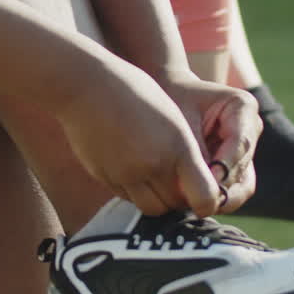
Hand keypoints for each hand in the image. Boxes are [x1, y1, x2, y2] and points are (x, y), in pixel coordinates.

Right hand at [54, 58, 228, 218]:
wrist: (87, 85)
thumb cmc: (134, 92)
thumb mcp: (172, 116)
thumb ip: (185, 152)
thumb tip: (195, 185)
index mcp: (177, 146)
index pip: (204, 196)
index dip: (207, 203)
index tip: (206, 199)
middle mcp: (153, 164)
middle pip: (176, 205)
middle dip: (181, 201)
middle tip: (180, 187)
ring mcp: (125, 174)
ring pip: (150, 208)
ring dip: (158, 200)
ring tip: (156, 180)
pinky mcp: (104, 177)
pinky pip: (127, 198)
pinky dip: (135, 192)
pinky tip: (133, 170)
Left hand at [159, 69, 260, 212]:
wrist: (171, 93)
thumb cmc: (173, 100)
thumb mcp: (182, 119)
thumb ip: (195, 150)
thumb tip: (206, 186)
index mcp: (243, 106)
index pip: (241, 143)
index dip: (226, 167)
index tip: (206, 182)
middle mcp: (251, 128)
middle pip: (245, 169)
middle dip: (224, 188)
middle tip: (200, 202)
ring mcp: (246, 149)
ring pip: (242, 185)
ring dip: (220, 197)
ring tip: (196, 204)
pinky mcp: (236, 166)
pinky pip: (232, 189)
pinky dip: (215, 197)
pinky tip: (195, 202)